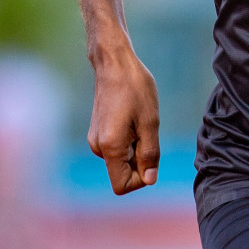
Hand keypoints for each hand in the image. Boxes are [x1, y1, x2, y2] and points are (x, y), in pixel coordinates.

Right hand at [87, 49, 160, 194]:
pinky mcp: (98, 131)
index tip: (152, 155)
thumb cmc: (135, 88)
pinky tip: (133, 117)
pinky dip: (130, 139)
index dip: (141, 178)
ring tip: (140, 120)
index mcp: (110, 147)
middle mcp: (98, 147)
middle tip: (147, 130)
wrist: (114, 63)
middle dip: (141, 160)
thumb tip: (150, 179)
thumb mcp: (150, 121)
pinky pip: (117, 147)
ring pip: (122, 159)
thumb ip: (150, 153)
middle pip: (122, 172)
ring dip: (136, 147)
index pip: (122, 185)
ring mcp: (96, 139)